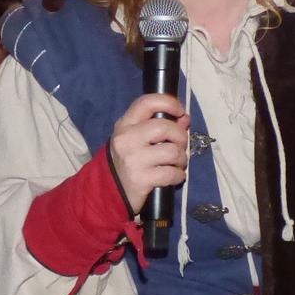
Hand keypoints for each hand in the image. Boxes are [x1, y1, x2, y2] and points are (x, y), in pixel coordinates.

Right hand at [108, 93, 189, 214]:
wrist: (109, 191)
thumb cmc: (127, 162)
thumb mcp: (136, 140)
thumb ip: (160, 126)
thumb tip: (185, 118)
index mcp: (125, 124)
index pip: (147, 102)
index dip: (169, 103)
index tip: (181, 112)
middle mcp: (127, 139)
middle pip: (165, 127)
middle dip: (180, 137)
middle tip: (180, 146)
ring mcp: (133, 159)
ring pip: (172, 151)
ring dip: (182, 159)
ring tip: (177, 164)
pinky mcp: (140, 179)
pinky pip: (171, 173)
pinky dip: (179, 175)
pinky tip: (175, 177)